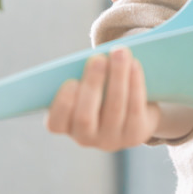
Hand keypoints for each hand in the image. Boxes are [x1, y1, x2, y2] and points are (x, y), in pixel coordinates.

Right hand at [44, 48, 160, 150]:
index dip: (63, 104)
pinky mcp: (134, 135)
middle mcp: (85, 138)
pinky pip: (134, 108)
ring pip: (114, 108)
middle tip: (98, 58)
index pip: (55, 123)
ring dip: (117, 76)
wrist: (137, 113)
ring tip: (120, 53)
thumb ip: (83, 76)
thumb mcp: (88, 87)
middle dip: (92, 84)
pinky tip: (134, 64)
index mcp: (66, 126)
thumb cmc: (103, 92)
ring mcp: (111, 140)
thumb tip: (93, 58)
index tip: (71, 80)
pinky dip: (134, 83)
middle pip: (85, 116)